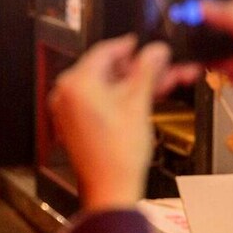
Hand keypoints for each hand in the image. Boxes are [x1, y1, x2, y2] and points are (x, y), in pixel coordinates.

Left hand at [48, 36, 199, 210]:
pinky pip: (102, 102)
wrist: (110, 188)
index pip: (104, 52)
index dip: (129, 46)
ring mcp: (70, 110)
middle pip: (108, 71)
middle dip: (140, 69)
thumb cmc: (118, 153)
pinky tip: (148, 96)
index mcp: (76, 84)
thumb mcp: (138, 103)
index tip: (144, 44)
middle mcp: (67, 94)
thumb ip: (147, 71)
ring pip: (108, 87)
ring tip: (165, 82)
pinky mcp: (78, 124)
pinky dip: (122, 98)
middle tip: (164, 66)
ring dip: (136, 84)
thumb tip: (156, 51)